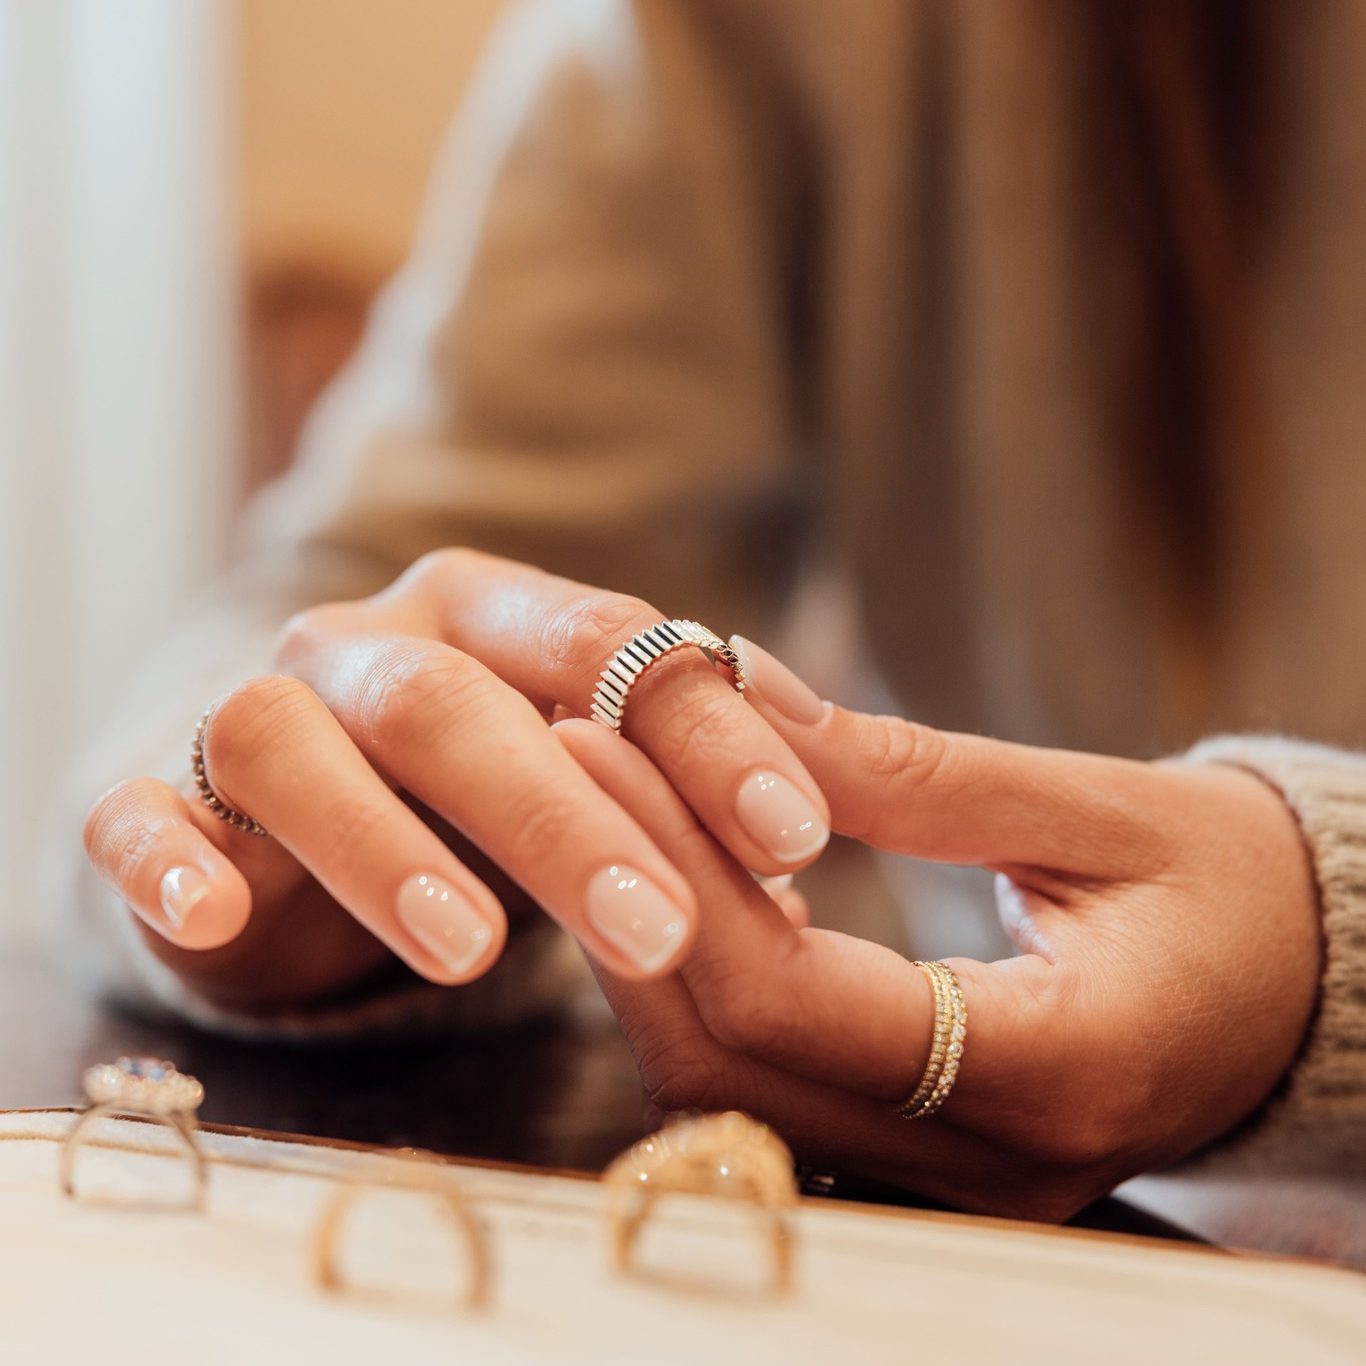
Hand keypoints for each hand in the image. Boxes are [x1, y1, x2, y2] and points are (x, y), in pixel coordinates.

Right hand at [81, 552, 828, 1008]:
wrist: (291, 816)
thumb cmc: (472, 798)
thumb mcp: (581, 774)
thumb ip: (677, 791)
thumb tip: (801, 856)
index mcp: (496, 616)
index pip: (612, 646)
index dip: (704, 737)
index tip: (797, 839)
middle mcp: (373, 645)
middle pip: (463, 702)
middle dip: (564, 815)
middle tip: (659, 927)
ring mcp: (255, 709)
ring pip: (299, 743)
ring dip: (385, 845)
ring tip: (475, 952)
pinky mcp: (153, 790)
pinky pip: (138, 810)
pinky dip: (167, 856)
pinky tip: (213, 914)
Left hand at [554, 640, 1320, 1218]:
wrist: (1299, 990)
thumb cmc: (1230, 888)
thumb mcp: (1102, 808)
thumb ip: (913, 773)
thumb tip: (748, 697)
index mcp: (1059, 1066)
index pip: (800, 998)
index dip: (675, 866)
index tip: (595, 738)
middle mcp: (992, 1164)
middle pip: (732, 1061)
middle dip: (632, 899)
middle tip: (571, 753)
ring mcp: (952, 1189)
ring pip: (727, 1094)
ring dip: (649, 949)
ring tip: (607, 803)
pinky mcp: (923, 1168)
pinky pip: (764, 1096)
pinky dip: (703, 994)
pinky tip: (685, 888)